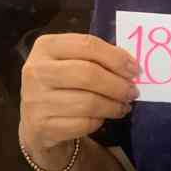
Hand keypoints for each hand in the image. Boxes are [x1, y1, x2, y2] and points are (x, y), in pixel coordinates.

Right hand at [19, 34, 139, 157]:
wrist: (36, 120)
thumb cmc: (62, 83)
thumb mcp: (72, 61)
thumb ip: (97, 58)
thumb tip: (131, 66)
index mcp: (46, 46)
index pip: (88, 44)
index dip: (116, 57)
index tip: (135, 70)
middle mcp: (36, 70)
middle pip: (88, 74)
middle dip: (117, 85)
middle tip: (132, 92)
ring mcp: (36, 99)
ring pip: (88, 102)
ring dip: (113, 105)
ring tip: (123, 105)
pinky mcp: (41, 125)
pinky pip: (82, 123)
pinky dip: (100, 120)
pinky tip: (105, 117)